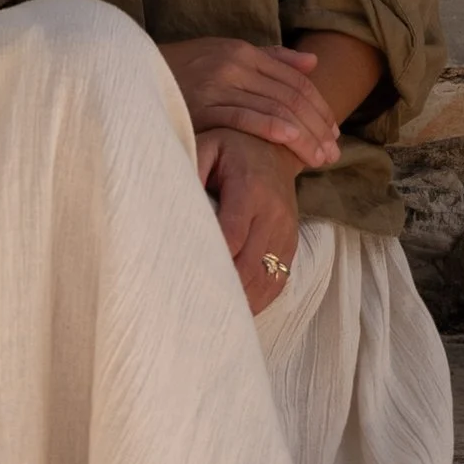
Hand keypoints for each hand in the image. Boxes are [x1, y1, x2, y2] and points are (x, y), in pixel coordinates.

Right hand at [159, 37, 343, 171]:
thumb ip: (268, 58)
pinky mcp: (202, 105)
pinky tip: (290, 142)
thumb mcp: (222, 56)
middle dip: (318, 126)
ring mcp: (217, 83)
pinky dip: (271, 128)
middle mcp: (233, 63)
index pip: (294, 80)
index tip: (334, 132)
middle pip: (290, 95)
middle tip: (334, 153)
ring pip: (274, 108)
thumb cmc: (180, 73)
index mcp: (241, 51)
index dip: (319, 106)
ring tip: (319, 158)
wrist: (130, 76)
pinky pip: (245, 117)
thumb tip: (311, 63)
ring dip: (303, 135)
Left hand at [199, 128, 301, 316]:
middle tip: (190, 309)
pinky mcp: (292, 244)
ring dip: (240, 301)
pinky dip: (258, 300)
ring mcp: (286, 232)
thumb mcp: (208, 146)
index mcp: (250, 189)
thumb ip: (191, 169)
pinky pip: (278, 281)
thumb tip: (172, 202)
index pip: (231, 235)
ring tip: (211, 317)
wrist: (276, 147)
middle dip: (222, 288)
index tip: (185, 279)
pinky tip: (236, 311)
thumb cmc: (232, 149)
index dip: (210, 260)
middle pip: (248, 264)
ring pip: (265, 279)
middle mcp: (273, 213)